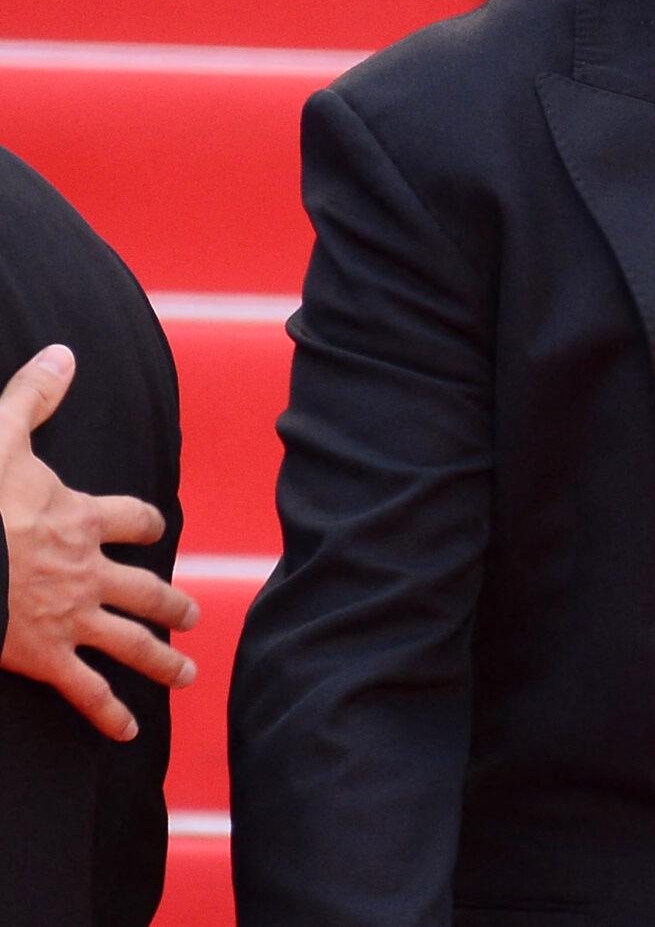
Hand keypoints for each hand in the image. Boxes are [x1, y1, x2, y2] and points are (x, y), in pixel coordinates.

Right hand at [1, 345, 198, 738]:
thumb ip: (31, 397)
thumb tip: (63, 352)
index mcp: (82, 519)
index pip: (134, 519)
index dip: (146, 524)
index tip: (156, 529)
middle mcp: (89, 571)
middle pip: (148, 588)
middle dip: (171, 603)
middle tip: (192, 615)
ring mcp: (70, 617)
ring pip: (132, 642)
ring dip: (162, 658)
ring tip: (183, 672)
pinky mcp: (44, 656)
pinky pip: (87, 689)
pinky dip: (110, 713)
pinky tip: (130, 732)